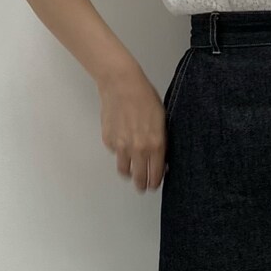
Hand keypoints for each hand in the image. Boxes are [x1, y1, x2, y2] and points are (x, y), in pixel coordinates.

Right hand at [97, 65, 167, 191]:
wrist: (121, 84)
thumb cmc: (145, 97)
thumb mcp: (162, 120)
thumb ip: (161, 142)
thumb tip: (161, 158)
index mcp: (155, 145)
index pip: (156, 175)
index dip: (155, 182)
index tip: (154, 185)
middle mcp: (138, 149)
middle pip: (139, 178)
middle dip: (142, 184)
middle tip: (143, 186)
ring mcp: (121, 146)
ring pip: (124, 170)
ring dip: (129, 173)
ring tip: (132, 171)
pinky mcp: (108, 140)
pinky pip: (115, 153)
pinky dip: (119, 152)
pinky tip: (123, 141)